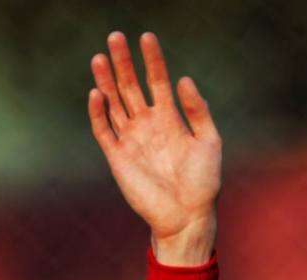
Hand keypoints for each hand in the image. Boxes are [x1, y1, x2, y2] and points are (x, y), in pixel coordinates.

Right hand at [88, 31, 220, 264]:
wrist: (188, 216)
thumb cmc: (203, 182)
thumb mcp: (209, 141)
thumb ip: (197, 111)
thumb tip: (183, 79)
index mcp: (169, 119)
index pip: (157, 81)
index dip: (152, 60)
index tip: (147, 37)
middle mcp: (148, 126)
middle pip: (130, 87)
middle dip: (123, 62)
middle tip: (115, 37)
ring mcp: (131, 140)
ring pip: (114, 104)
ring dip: (106, 81)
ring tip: (99, 57)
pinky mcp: (118, 157)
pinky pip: (103, 131)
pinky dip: (98, 113)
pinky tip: (97, 93)